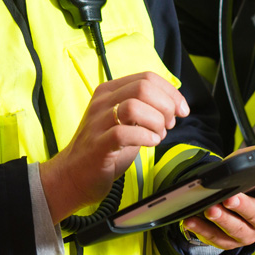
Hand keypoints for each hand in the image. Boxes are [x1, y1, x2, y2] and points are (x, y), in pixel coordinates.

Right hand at [39, 71, 188, 223]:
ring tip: (158, 135)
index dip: (171, 92)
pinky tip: (150, 143)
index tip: (181, 110)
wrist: (73, 176)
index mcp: (110, 91)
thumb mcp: (125, 122)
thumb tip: (173, 106)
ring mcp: (98, 122)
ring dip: (156, 121)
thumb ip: (144, 110)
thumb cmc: (104, 149)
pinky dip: (145, 137)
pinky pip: (124, 132)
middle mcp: (102, 102)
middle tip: (169, 124)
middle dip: (166, 106)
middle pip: (143, 87)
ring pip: (134, 106)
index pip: (147, 77)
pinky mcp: (98, 144)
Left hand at [181, 130, 254, 249]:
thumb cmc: (248, 180)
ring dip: (223, 220)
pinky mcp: (230, 242)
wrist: (230, 198)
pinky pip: (216, 238)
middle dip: (244, 206)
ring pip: (237, 230)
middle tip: (231, 197)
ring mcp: (249, 234)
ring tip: (210, 209)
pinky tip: (191, 219)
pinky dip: (203, 229)